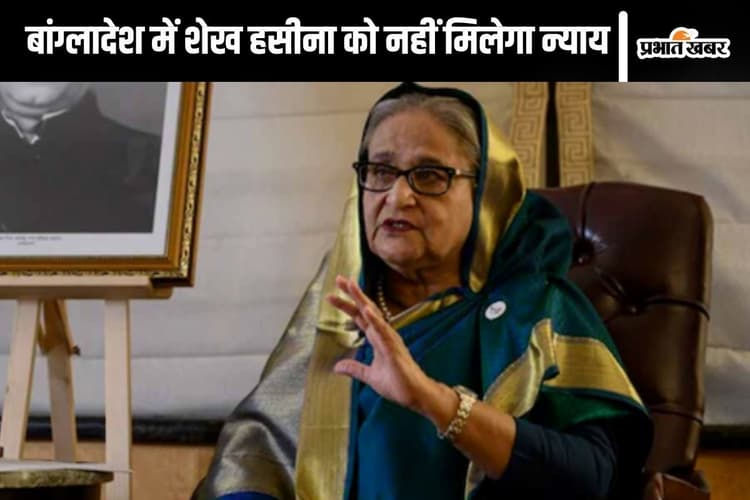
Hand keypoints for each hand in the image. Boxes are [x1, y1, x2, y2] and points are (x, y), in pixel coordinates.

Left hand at [327, 275, 434, 412]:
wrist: (416, 395)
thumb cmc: (398, 384)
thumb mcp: (370, 376)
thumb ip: (354, 368)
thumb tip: (337, 367)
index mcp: (377, 339)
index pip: (360, 318)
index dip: (347, 305)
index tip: (332, 295)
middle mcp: (384, 334)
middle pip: (365, 310)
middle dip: (352, 294)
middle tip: (339, 278)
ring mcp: (390, 340)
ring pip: (374, 315)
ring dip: (362, 299)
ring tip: (351, 285)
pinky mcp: (395, 349)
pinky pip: (384, 332)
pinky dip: (375, 320)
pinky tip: (367, 310)